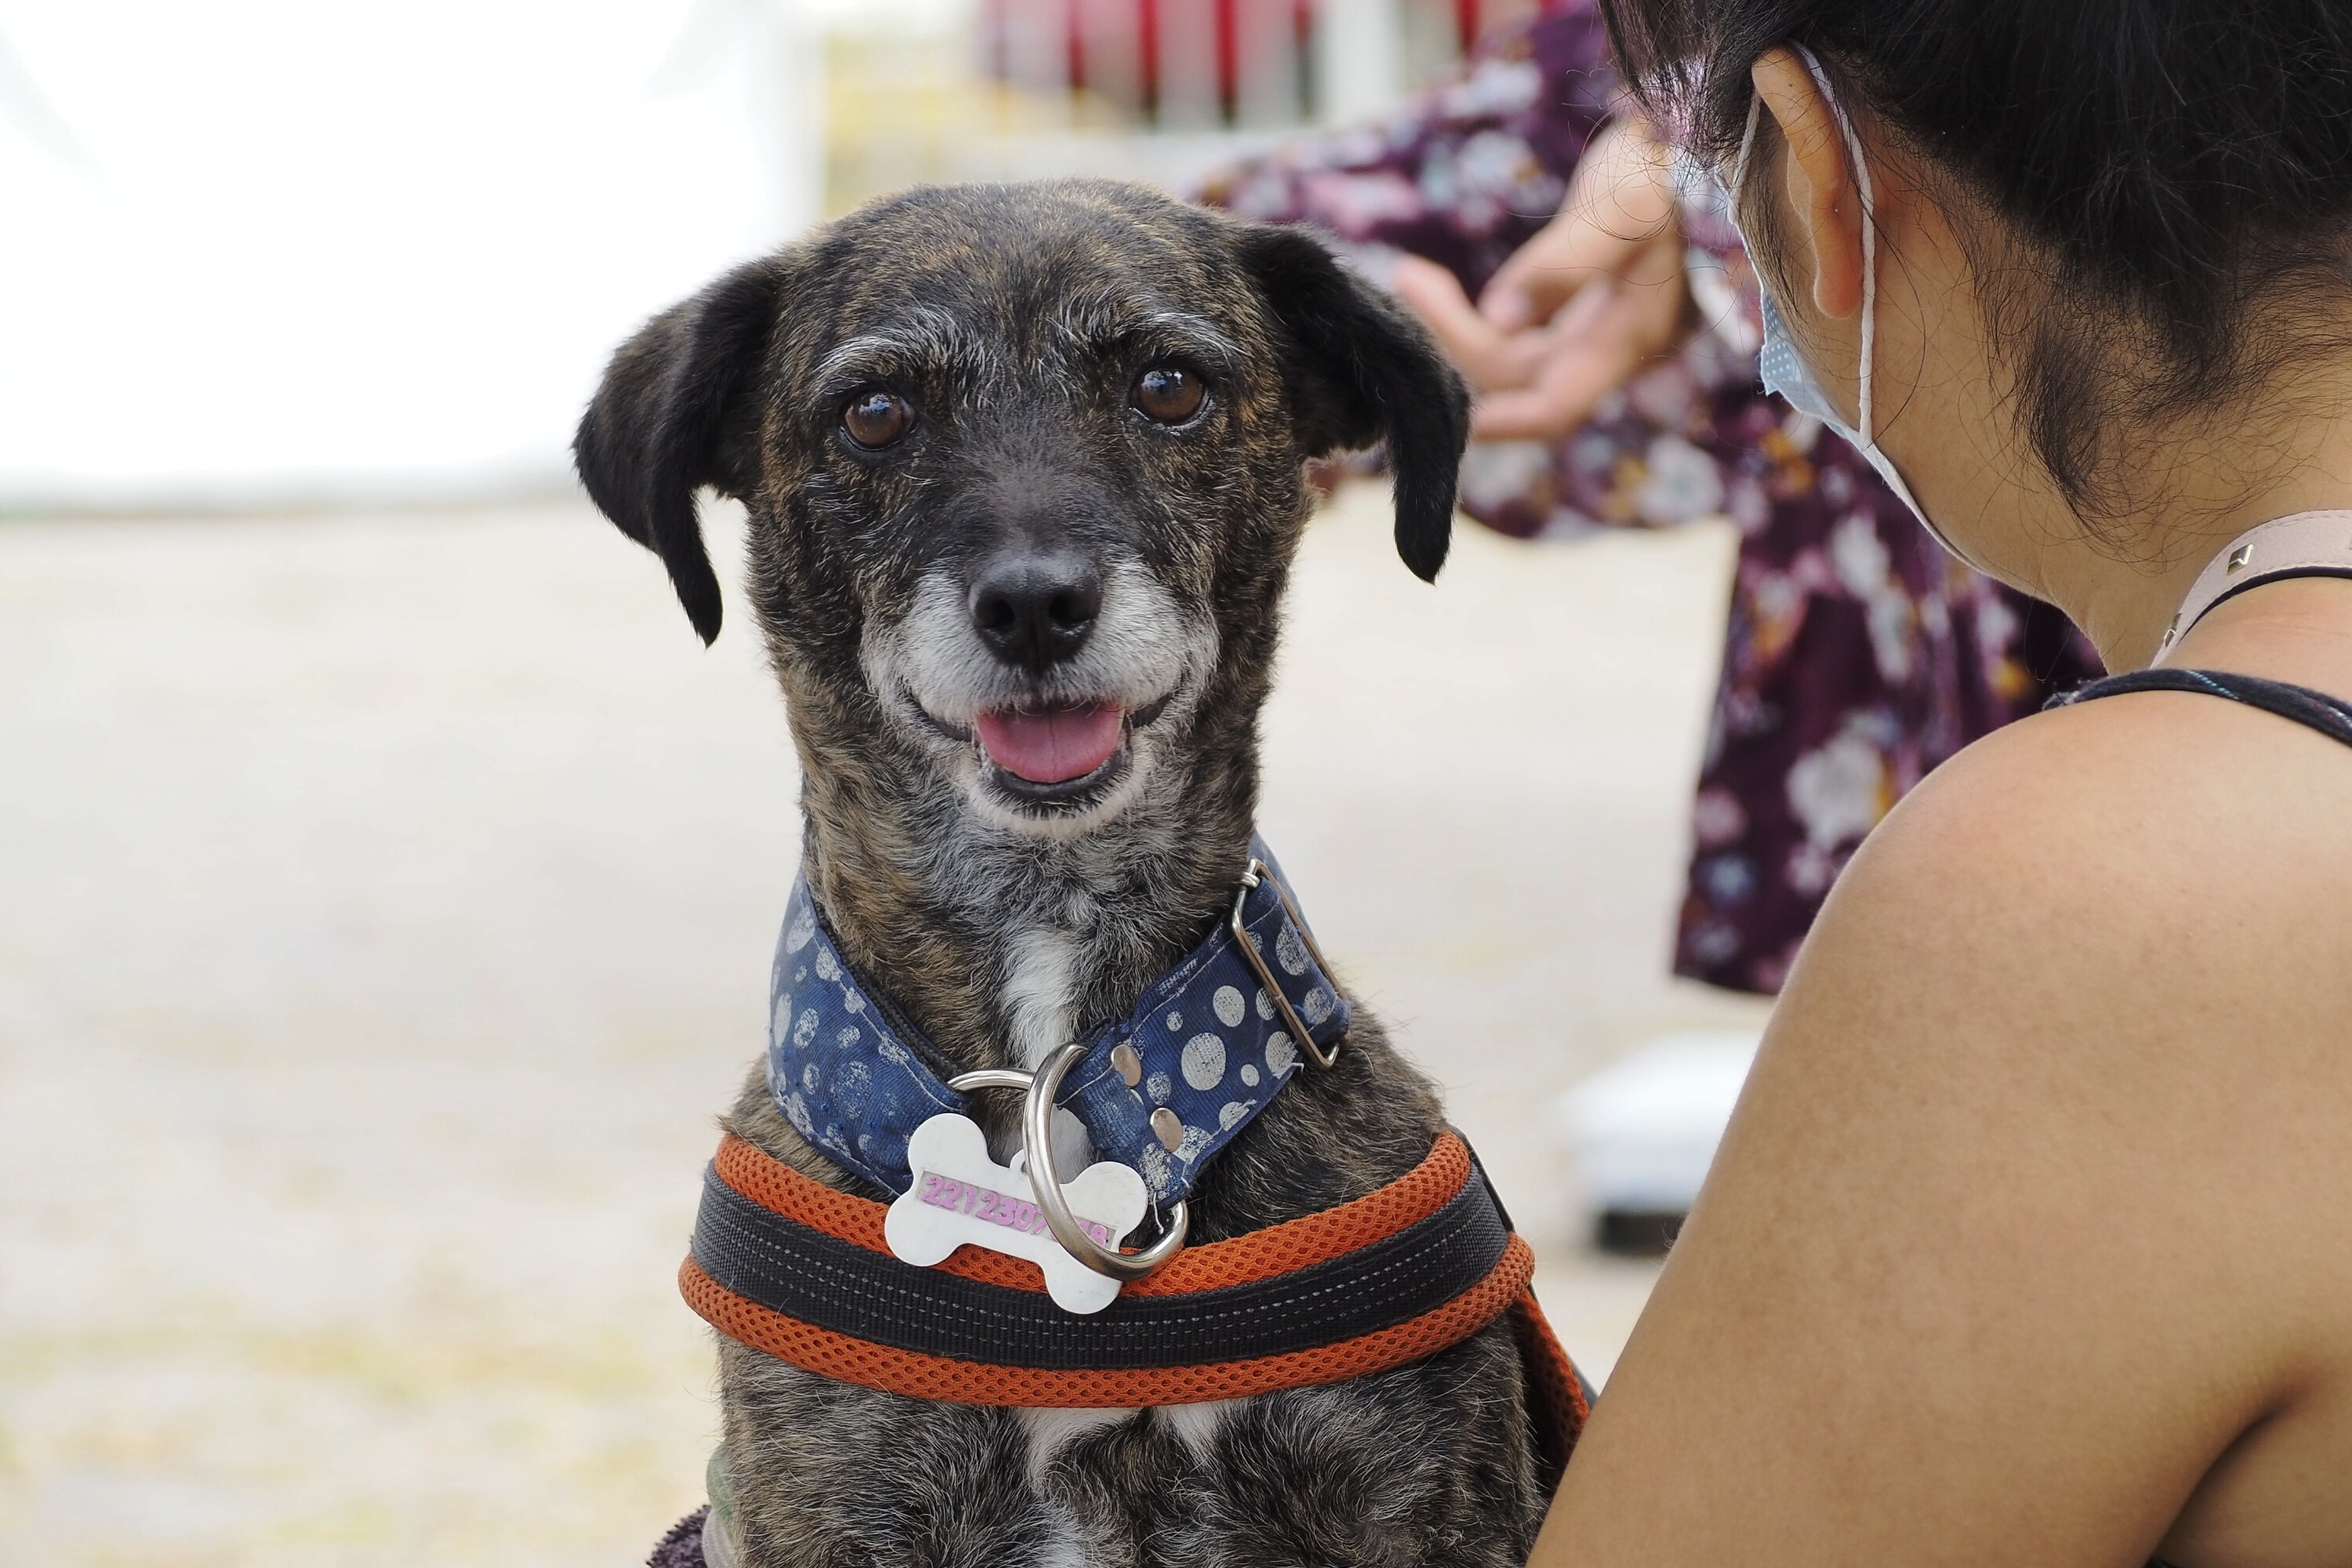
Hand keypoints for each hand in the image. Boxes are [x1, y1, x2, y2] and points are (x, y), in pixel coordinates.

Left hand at [1390, 120, 1690, 442]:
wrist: (1700, 135)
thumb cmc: (1673, 166)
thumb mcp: (1624, 206)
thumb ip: (1564, 263)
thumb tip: (1500, 318)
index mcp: (1630, 337)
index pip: (1555, 408)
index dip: (1500, 423)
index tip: (1442, 409)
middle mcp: (1609, 345)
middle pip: (1519, 378)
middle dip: (1457, 343)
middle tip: (1405, 277)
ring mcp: (1594, 328)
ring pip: (1512, 355)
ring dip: (1457, 328)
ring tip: (1410, 274)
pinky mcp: (1579, 304)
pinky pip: (1517, 333)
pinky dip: (1476, 316)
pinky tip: (1436, 283)